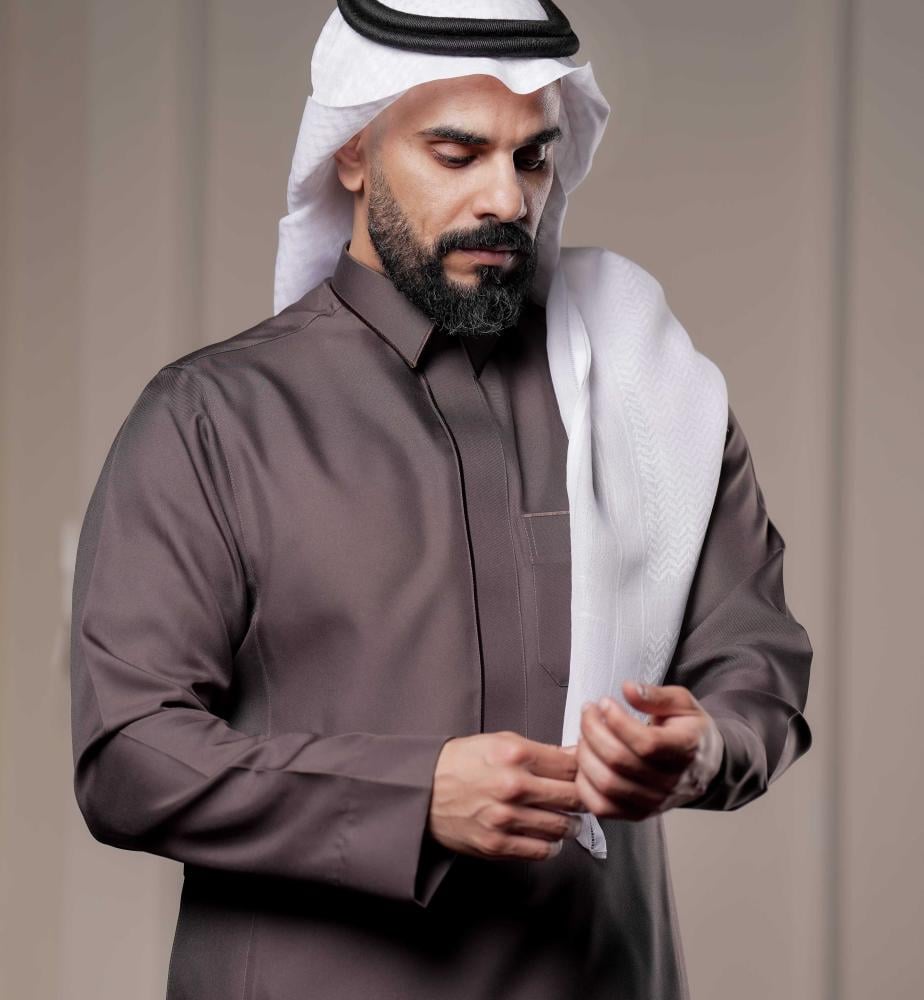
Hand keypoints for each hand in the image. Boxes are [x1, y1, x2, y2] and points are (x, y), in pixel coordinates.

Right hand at [428, 731, 584, 860]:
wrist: (423, 791)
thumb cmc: (461, 762)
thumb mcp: (500, 742)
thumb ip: (540, 750)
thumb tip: (576, 755)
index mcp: (515, 754)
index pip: (571, 765)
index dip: (585, 770)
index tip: (587, 774)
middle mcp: (513, 786)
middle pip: (573, 796)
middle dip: (584, 798)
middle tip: (584, 798)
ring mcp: (506, 818)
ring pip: (562, 826)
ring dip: (571, 823)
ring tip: (567, 818)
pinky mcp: (498, 844)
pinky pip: (542, 851)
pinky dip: (552, 845)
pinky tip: (548, 836)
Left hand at [572, 681, 724, 820]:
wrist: (703, 766)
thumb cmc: (689, 730)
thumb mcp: (682, 703)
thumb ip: (656, 695)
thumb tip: (628, 689)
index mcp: (686, 749)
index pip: (647, 743)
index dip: (617, 721)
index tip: (604, 702)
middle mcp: (671, 781)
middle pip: (619, 761)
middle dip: (593, 730)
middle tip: (588, 711)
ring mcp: (654, 802)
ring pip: (607, 785)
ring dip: (585, 755)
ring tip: (585, 734)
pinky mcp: (638, 814)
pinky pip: (602, 807)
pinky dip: (584, 785)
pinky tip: (585, 761)